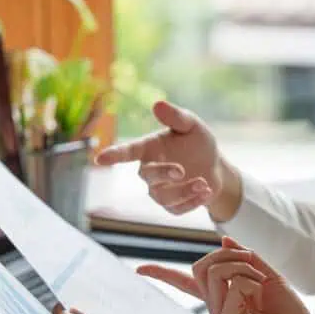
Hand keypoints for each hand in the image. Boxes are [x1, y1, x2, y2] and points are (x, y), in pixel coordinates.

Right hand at [95, 100, 242, 222]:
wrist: (214, 166)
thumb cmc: (197, 142)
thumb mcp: (191, 125)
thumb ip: (176, 117)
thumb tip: (157, 104)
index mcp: (148, 148)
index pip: (127, 152)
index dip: (114, 155)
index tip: (100, 159)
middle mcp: (149, 170)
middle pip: (147, 176)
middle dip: (163, 173)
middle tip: (181, 171)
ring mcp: (159, 191)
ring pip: (163, 196)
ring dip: (184, 190)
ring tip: (203, 183)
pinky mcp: (172, 206)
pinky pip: (177, 209)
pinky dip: (193, 201)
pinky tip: (206, 191)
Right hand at [144, 238, 314, 313]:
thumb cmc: (288, 312)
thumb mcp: (266, 275)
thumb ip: (245, 258)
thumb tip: (224, 240)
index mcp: (221, 296)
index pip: (184, 283)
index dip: (161, 274)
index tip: (139, 269)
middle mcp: (214, 307)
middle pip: (200, 266)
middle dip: (228, 255)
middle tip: (254, 264)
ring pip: (213, 271)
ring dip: (243, 267)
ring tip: (260, 283)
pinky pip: (232, 284)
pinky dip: (251, 281)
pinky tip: (261, 298)